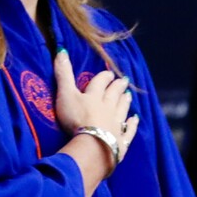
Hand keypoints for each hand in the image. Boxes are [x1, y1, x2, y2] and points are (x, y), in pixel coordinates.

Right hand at [53, 48, 138, 196]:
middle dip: (118, 87)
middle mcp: (108, 108)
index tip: (108, 74)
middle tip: (123, 81)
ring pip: (122, 110)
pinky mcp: (121, 140)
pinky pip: (128, 130)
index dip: (104, 78)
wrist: (92, 146)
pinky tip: (135, 119)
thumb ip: (63, 74)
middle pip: (114, 95)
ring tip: (128, 95)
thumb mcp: (65, 95)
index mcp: (94, 96)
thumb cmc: (76, 120)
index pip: (100, 83)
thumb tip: (61, 50)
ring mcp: (116, 124)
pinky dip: (132, 124)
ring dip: (125, 101)